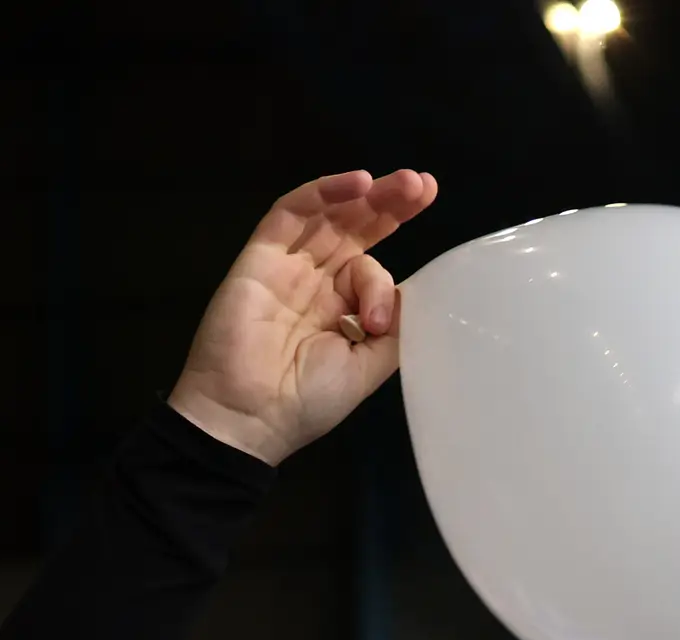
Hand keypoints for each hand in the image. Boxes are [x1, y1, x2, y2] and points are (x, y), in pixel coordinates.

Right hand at [167, 170, 440, 466]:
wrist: (249, 416)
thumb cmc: (308, 401)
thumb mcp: (368, 367)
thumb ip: (395, 328)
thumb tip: (412, 292)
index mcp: (341, 310)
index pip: (372, 263)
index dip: (398, 241)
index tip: (430, 212)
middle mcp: (316, 283)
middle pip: (354, 229)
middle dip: (390, 204)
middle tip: (422, 184)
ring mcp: (288, 266)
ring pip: (329, 216)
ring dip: (366, 195)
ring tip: (405, 184)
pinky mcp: (260, 255)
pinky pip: (290, 214)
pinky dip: (323, 193)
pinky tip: (357, 184)